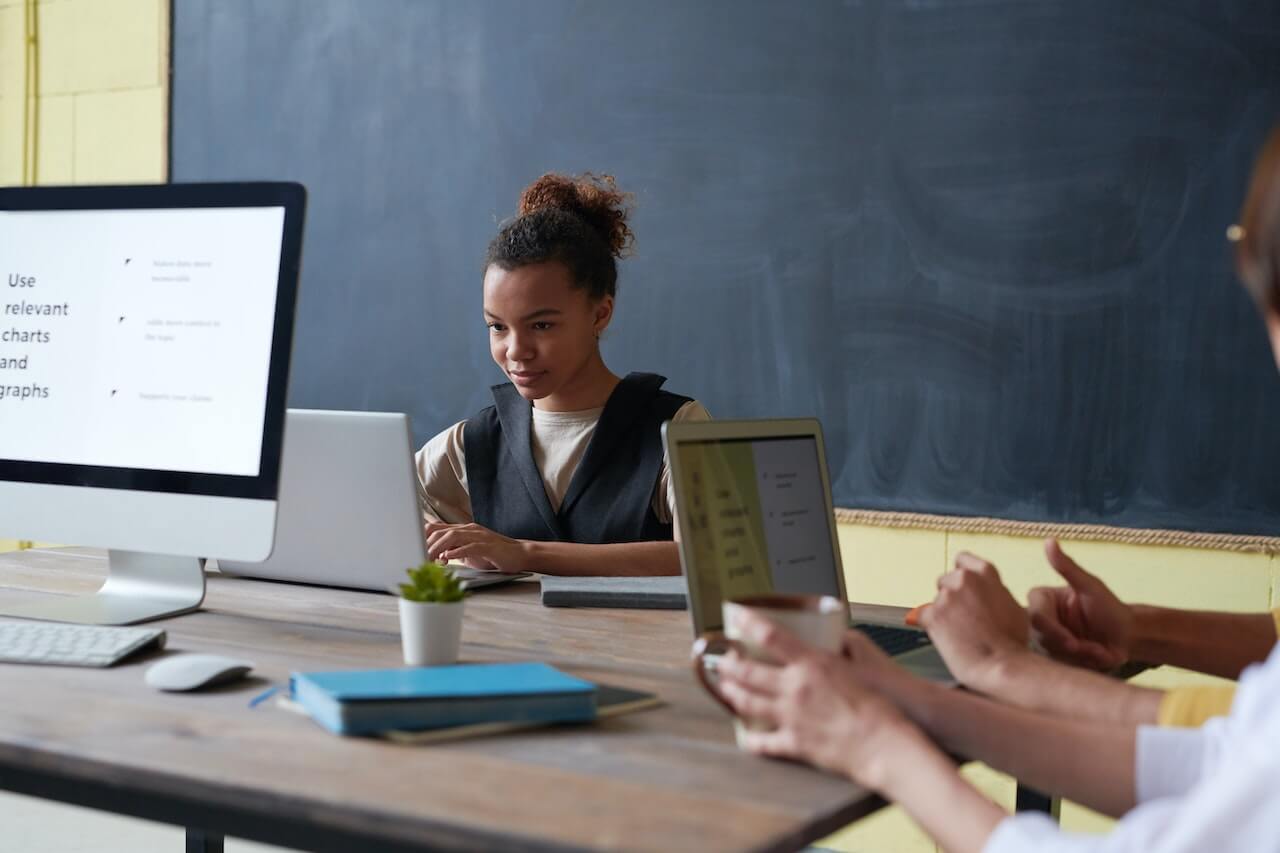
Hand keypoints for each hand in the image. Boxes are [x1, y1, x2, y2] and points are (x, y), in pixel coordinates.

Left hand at [424, 522, 528, 572]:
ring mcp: (479, 535)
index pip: (436, 528)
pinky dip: (456, 552)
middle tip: (420, 559)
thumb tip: (436, 556)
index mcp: (463, 530)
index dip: (422, 538)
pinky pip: (469, 546)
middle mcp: (469, 529)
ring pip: (452, 537)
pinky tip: (447, 559)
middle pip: (440, 532)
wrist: (519, 554)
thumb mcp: (469, 552)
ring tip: (430, 560)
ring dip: (438, 549)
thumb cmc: (494, 555)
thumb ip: (454, 550)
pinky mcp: (488, 545)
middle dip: (427, 546)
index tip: (413, 550)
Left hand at [711, 609, 926, 791]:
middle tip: (722, 660)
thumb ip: (846, 646)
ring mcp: (791, 716)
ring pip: (748, 703)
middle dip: (729, 665)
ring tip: (726, 689)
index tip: (735, 616)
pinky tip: (745, 736)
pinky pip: (764, 741)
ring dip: (732, 694)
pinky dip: (751, 739)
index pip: (770, 635)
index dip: (748, 623)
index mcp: (812, 664)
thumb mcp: (863, 662)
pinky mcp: (795, 743)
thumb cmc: (880, 704)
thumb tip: (839, 637)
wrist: (884, 743)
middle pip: (749, 671)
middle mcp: (795, 688)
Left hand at [918, 552, 1030, 692]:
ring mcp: (946, 596)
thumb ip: (994, 592)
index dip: (960, 573)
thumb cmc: (1012, 642)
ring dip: (943, 613)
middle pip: (945, 581)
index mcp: (985, 574)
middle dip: (951, 597)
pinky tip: (946, 638)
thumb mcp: (1013, 606)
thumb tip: (985, 595)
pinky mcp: (932, 614)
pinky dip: (930, 626)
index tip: (960, 585)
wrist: (1002, 665)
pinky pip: (921, 616)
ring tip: (959, 634)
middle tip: (962, 618)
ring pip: (935, 601)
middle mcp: (964, 579)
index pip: (963, 559)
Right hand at [1026, 539, 1131, 669]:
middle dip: (1070, 647)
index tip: (1072, 641)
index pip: (1036, 616)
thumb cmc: (1110, 607)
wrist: (1128, 636)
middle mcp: (1039, 620)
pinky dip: (1083, 664)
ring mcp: (1045, 640)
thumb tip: (1049, 540)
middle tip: (1091, 649)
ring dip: (1079, 656)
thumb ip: (1067, 567)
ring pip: (1051, 654)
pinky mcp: (1055, 657)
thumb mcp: (1090, 586)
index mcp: (1042, 600)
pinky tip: (1096, 657)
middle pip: (1041, 638)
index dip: (1053, 630)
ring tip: (1100, 650)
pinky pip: (1061, 666)